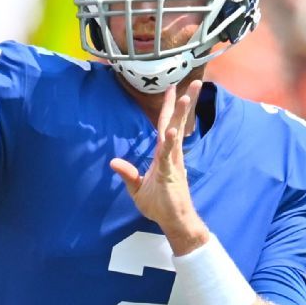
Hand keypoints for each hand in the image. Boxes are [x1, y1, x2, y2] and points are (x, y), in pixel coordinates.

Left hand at [111, 80, 208, 252]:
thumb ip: (127, 174)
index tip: (173, 89)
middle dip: (182, 103)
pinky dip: (171, 143)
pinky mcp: (171, 174)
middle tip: (191, 82)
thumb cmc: (159, 206)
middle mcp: (171, 154)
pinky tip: (172, 132)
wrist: (172, 222)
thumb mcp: (137, 188)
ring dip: (181, 115)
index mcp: (164, 154)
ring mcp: (172, 162)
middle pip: (175, 123)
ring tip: (186, 96)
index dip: (168, 107)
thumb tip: (113, 162)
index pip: (165, 125)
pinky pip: (170, 156)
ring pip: (176, 134)